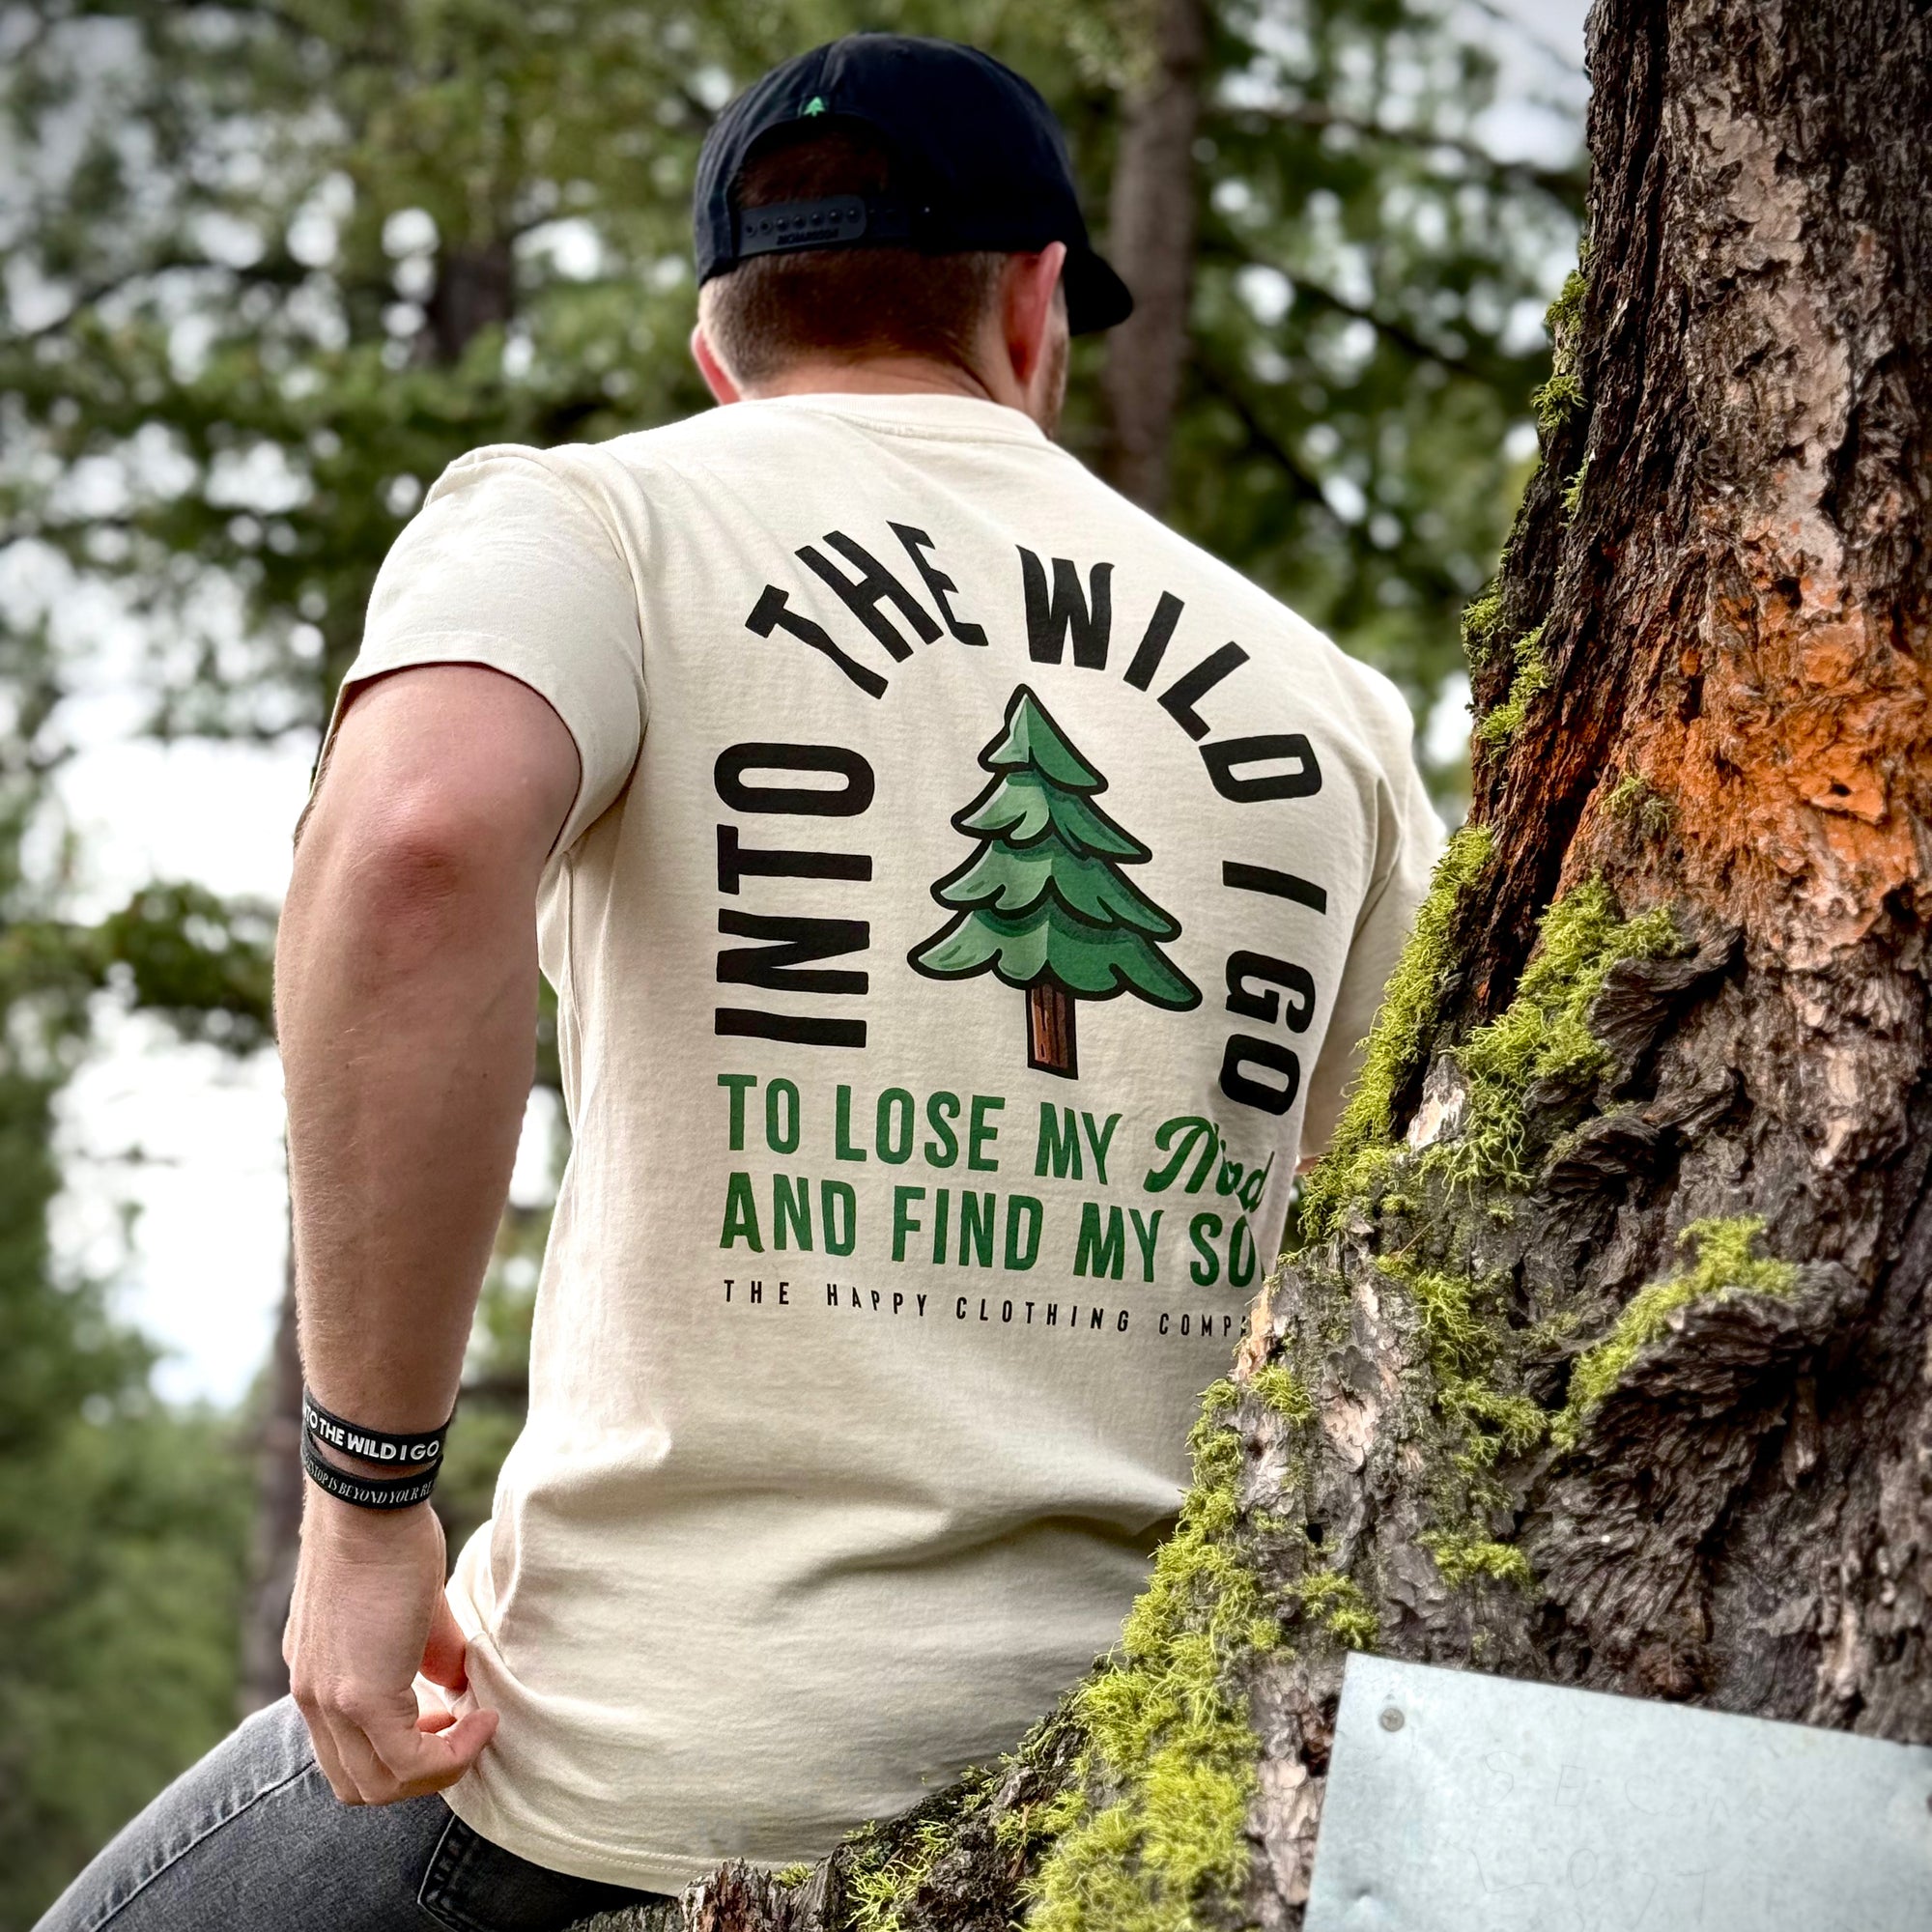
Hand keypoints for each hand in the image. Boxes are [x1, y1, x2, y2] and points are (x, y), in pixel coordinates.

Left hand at [284, 1493, 499, 1803]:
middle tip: (458, 1735)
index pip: (345, 1752)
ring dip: (436, 1773)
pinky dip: (451, 1757)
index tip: (445, 1723)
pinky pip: (407, 1762)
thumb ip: (427, 1651)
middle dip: (416, 1777)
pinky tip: (481, 1722)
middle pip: (356, 1783)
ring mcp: (330, 1701)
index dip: (398, 1755)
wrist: (368, 1506)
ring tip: (473, 1729)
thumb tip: (456, 1682)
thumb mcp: (406, 1605)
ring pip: (378, 1785)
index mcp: (316, 1675)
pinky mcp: (360, 1696)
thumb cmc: (388, 1534)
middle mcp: (312, 1697)